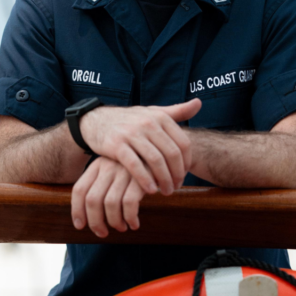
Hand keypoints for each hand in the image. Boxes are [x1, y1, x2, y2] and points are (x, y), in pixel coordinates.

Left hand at [71, 157, 147, 237]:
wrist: (160, 155)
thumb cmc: (135, 169)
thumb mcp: (114, 171)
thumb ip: (101, 186)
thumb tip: (86, 218)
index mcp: (98, 165)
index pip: (79, 189)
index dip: (77, 211)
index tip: (80, 226)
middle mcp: (109, 166)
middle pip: (92, 200)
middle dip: (95, 222)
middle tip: (102, 233)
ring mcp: (124, 171)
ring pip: (110, 204)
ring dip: (114, 222)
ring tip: (121, 228)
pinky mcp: (141, 177)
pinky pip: (129, 203)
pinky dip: (130, 218)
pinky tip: (134, 224)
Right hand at [80, 99, 200, 194]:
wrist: (96, 120)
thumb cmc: (129, 120)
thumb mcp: (152, 113)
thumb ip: (176, 111)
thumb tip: (199, 103)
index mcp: (160, 117)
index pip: (183, 143)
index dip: (187, 163)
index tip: (184, 175)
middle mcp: (148, 123)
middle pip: (172, 153)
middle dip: (177, 174)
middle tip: (176, 187)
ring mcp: (131, 133)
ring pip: (156, 161)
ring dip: (163, 180)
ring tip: (165, 192)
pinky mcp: (116, 145)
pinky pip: (135, 165)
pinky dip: (145, 180)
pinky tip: (150, 190)